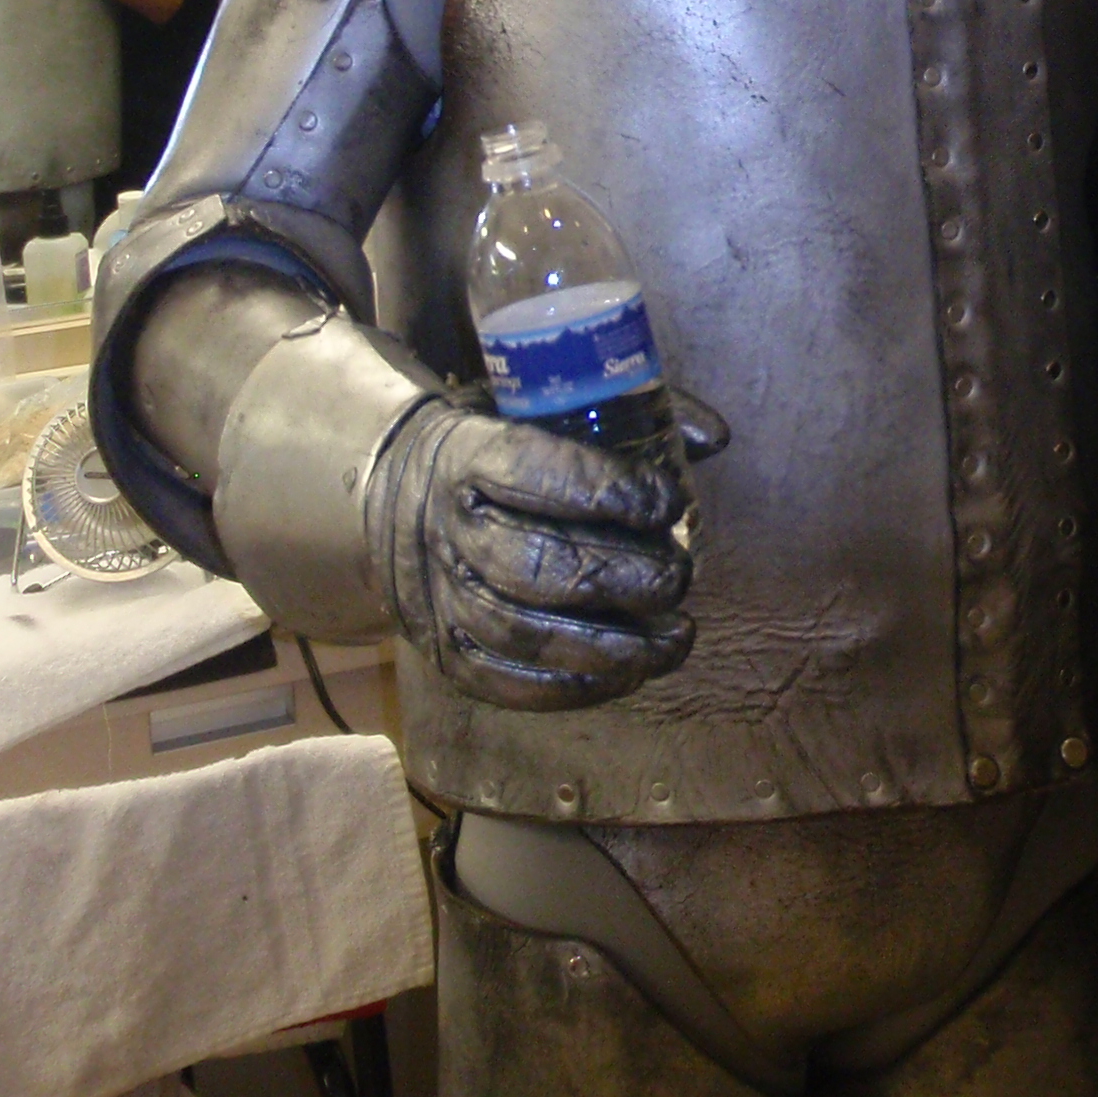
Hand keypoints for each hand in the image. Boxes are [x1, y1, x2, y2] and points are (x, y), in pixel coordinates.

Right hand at [374, 401, 696, 710]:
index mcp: (465, 456)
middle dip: (623, 577)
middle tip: (681, 576)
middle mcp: (446, 531)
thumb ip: (623, 414)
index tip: (667, 502)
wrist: (384, 498)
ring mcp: (440, 599)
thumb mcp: (530, 408)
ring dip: (612, 646)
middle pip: (536, 565)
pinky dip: (573, 688)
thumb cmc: (490, 449)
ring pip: (526, 634)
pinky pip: (505, 684)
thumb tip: (713, 437)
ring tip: (676, 639)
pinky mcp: (442, 653)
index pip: (533, 471)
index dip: (608, 491)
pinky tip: (628, 675)